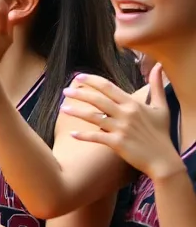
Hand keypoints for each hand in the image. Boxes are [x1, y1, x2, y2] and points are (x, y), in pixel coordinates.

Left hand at [63, 65, 184, 180]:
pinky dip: (83, 135)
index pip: (109, 87)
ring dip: (76, 112)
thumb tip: (159, 66)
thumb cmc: (161, 133)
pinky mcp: (117, 143)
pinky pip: (96, 137)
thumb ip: (156, 86)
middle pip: (98, 100)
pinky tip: (72, 133)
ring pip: (93, 117)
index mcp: (133, 104)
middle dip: (79, 94)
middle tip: (65, 91)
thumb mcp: (162, 108)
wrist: (163, 160)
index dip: (92, 81)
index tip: (78, 77)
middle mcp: (126, 114)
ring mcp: (121, 129)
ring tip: (63, 108)